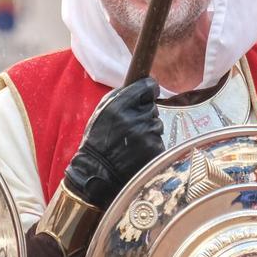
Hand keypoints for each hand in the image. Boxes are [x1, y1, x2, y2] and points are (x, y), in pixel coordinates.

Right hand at [64, 77, 162, 207]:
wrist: (98, 171)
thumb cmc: (98, 140)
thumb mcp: (101, 112)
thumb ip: (119, 96)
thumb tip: (143, 85)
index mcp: (118, 106)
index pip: (147, 87)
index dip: (148, 89)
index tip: (148, 92)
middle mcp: (134, 119)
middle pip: (152, 106)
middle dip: (144, 114)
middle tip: (129, 126)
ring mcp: (146, 135)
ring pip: (156, 123)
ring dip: (148, 129)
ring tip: (131, 141)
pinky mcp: (155, 149)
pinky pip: (159, 139)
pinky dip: (150, 143)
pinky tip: (137, 150)